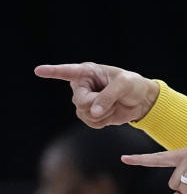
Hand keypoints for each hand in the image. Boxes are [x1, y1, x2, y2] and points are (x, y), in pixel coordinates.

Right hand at [34, 62, 159, 127]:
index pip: (67, 72)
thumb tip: (94, 112)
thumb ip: (108, 97)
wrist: (142, 101)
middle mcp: (82, 86)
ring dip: (103, 113)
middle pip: (79, 101)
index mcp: (88, 72)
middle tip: (112, 99)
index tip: (38, 70)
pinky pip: (91, 122)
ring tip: (113, 105)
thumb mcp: (124, 85)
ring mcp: (84, 101)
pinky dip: (103, 121)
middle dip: (98, 104)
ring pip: (83, 113)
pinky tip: (110, 114)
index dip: (52, 71)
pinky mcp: (90, 114)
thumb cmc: (133, 85)